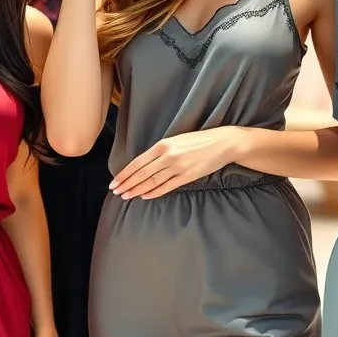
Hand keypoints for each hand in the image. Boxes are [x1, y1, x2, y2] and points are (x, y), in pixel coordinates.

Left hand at [110, 128, 242, 199]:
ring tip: (126, 196)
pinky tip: (145, 196)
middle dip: (127, 184)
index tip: (115, 182)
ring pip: (152, 182)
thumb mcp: (176, 140)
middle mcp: (168, 156)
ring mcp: (178, 167)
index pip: (138, 162)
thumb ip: (160, 151)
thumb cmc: (199, 140)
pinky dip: (154, 192)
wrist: (223, 143)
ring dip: (137, 190)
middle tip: (116, 192)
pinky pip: (167, 187)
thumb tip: (144, 165)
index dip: (125, 174)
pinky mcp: (188, 176)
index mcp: (163, 145)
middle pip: (142, 174)